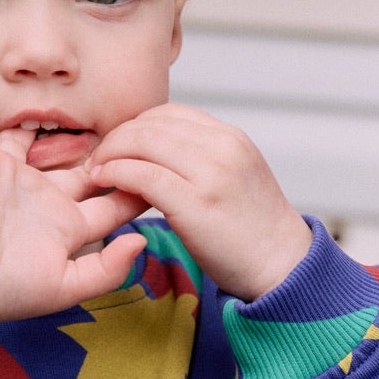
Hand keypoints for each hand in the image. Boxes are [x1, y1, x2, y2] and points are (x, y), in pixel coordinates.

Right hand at [0, 67, 147, 324]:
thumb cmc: (5, 289)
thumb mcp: (65, 288)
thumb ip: (107, 269)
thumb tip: (141, 240)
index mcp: (64, 226)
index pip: (109, 203)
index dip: (135, 188)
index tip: (161, 168)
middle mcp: (40, 196)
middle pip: (81, 165)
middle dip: (105, 149)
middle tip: (134, 122)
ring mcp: (8, 175)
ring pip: (29, 138)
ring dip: (40, 119)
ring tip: (62, 93)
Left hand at [88, 103, 311, 301]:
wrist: (281, 264)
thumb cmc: (253, 229)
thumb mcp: (236, 175)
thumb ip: (204, 157)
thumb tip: (161, 149)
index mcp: (231, 137)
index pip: (170, 113)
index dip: (135, 126)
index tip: (119, 147)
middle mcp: (222, 146)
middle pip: (151, 124)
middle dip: (117, 138)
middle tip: (98, 159)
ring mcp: (210, 173)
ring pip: (142, 143)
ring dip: (111, 153)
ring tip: (97, 172)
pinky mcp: (195, 202)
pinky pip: (142, 175)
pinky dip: (116, 173)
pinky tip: (105, 182)